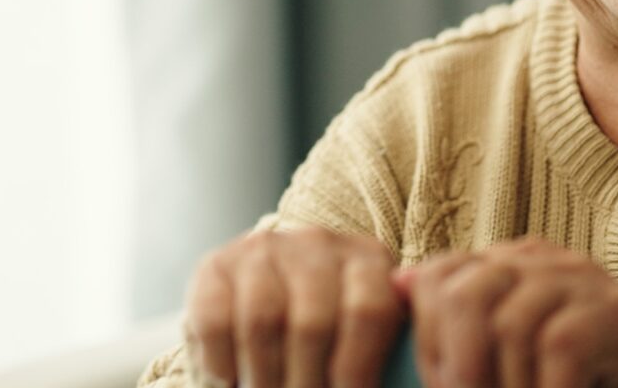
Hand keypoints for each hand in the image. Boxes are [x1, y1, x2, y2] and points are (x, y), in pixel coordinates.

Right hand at [185, 227, 405, 387]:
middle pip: (312, 322)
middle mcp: (315, 243)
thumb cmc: (332, 330)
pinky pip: (215, 321)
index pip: (369, 311)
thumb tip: (403, 383)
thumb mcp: (363, 332)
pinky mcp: (215, 266)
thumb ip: (376, 351)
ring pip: (262, 322)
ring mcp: (262, 250)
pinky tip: (232, 384)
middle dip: (307, 383)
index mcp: (367, 259)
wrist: (269, 293)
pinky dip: (223, 366)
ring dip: (265, 379)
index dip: (358, 368)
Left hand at [395, 238, 617, 387]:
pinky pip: (558, 352)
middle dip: (458, 364)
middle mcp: (536, 259)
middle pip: (467, 297)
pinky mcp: (611, 311)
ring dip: (503, 385)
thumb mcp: (497, 335)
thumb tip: (399, 282)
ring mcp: (576, 280)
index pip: (440, 276)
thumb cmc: (551, 362)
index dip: (427, 334)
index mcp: (501, 260)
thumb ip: (451, 313)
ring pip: (511, 329)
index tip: (438, 382)